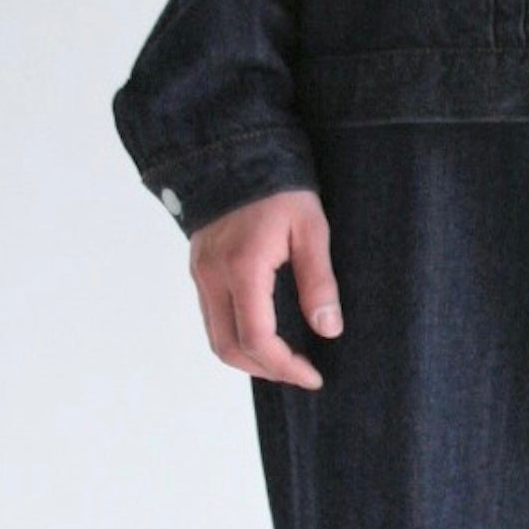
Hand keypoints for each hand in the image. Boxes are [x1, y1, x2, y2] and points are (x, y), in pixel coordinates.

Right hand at [188, 188, 342, 389]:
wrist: (238, 153)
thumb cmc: (280, 188)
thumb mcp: (311, 228)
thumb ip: (318, 280)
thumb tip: (328, 329)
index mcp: (242, 268)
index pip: (256, 338)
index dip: (284, 366)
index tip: (312, 375)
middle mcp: (213, 277)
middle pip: (228, 349)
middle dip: (265, 370)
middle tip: (301, 372)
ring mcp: (201, 274)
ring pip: (215, 337)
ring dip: (248, 357)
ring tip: (286, 358)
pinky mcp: (199, 269)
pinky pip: (212, 317)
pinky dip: (236, 336)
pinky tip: (265, 332)